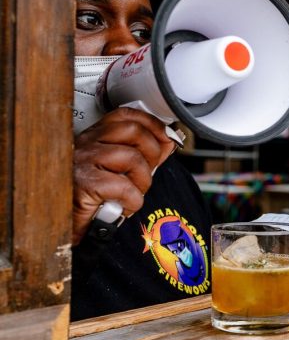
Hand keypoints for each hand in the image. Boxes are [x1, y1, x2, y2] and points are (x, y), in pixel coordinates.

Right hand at [72, 108, 176, 244]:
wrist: (69, 224)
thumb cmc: (94, 197)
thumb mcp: (124, 169)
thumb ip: (146, 153)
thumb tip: (169, 140)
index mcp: (96, 137)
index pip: (125, 115)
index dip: (151, 122)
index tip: (166, 136)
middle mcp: (88, 144)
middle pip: (133, 130)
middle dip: (152, 152)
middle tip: (147, 172)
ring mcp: (83, 162)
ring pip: (132, 158)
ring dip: (142, 181)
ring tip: (132, 193)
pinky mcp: (84, 185)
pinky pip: (125, 188)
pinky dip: (132, 201)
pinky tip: (123, 205)